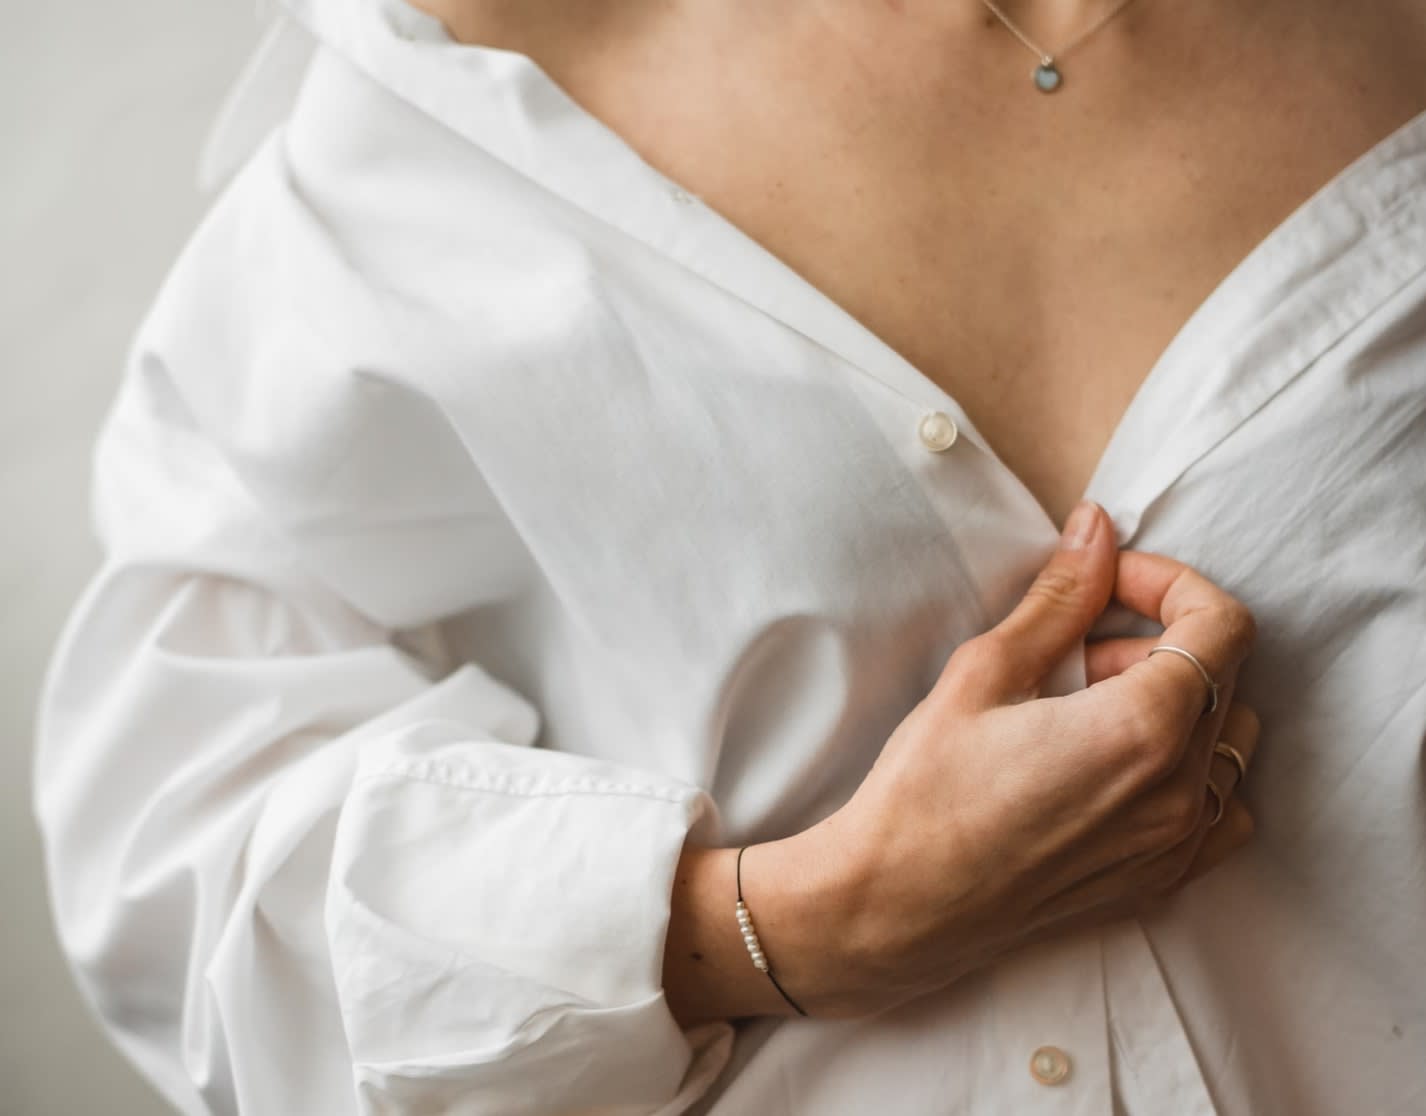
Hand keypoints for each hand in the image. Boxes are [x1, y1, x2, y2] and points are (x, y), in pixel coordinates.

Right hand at [789, 501, 1258, 1018]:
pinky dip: (1191, 771)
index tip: (1110, 581)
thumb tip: (1097, 528)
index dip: (1167, 582)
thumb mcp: (986, 671)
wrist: (896, 903)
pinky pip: (1221, 810)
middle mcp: (1180, 790)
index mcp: (1144, 728)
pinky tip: (1119, 766)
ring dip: (1176, 702)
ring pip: (1226, 740)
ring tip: (1090, 706)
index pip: (1220, 623)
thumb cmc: (926, 790)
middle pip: (1224, 676)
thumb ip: (1060, 597)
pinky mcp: (1158, 880)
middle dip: (1159, 639)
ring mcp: (1176, 844)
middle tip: (1076, 646)